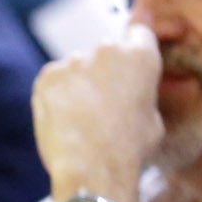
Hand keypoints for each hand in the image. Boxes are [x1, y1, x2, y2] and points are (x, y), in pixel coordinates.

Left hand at [33, 22, 162, 201]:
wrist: (92, 168)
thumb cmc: (129, 150)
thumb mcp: (154, 117)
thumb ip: (142, 92)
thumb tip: (132, 93)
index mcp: (141, 54)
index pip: (137, 34)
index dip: (131, 50)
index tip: (125, 67)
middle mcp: (107, 48)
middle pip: (104, 51)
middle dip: (103, 70)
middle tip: (102, 103)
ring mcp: (74, 60)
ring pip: (77, 66)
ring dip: (78, 83)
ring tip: (80, 118)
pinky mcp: (47, 75)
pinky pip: (53, 80)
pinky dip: (56, 95)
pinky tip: (63, 118)